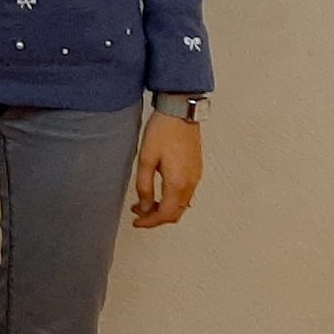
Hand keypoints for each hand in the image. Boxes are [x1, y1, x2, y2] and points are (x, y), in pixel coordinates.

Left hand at [130, 112, 201, 227]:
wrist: (180, 111)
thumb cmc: (163, 130)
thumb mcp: (146, 159)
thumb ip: (144, 186)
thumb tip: (145, 206)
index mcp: (178, 183)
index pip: (166, 215)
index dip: (150, 222)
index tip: (137, 222)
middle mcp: (191, 183)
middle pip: (176, 213)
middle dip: (156, 218)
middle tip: (139, 214)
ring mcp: (195, 176)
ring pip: (181, 204)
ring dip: (164, 208)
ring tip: (145, 201)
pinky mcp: (196, 169)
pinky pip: (186, 193)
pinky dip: (172, 198)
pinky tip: (159, 190)